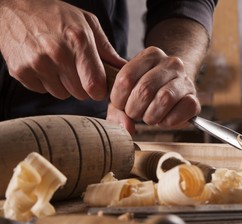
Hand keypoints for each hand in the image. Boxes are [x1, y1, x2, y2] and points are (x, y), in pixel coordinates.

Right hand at [0, 0, 125, 99]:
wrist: (13, 7)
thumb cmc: (55, 15)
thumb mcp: (86, 23)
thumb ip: (107, 49)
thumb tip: (124, 68)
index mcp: (78, 40)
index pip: (94, 85)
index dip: (99, 90)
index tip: (98, 86)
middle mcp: (57, 54)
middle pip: (80, 94)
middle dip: (82, 85)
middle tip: (76, 69)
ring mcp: (37, 64)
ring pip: (62, 94)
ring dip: (63, 85)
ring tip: (57, 63)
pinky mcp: (20, 72)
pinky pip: (43, 90)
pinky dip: (45, 82)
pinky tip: (43, 64)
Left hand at [107, 46, 200, 130]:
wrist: (174, 92)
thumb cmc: (146, 93)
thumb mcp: (126, 94)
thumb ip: (118, 110)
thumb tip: (125, 128)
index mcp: (151, 55)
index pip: (126, 78)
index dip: (119, 98)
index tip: (121, 105)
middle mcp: (170, 63)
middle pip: (145, 89)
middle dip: (134, 109)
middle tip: (135, 114)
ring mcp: (185, 79)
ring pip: (164, 99)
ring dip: (151, 116)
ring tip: (149, 117)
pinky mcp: (195, 98)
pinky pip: (182, 110)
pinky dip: (169, 121)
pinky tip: (164, 119)